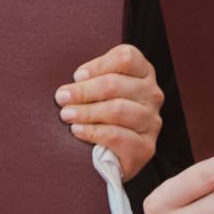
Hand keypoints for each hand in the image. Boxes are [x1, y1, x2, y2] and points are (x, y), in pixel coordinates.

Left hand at [57, 43, 164, 179]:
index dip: (98, 65)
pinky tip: (78, 131)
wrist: (112, 156)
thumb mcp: (98, 90)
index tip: (77, 76)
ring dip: (87, 112)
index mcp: (143, 73)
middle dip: (83, 91)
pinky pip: (117, 136)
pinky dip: (93, 132)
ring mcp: (151, 121)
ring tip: (66, 115)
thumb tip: (70, 85)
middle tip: (61, 98)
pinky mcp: (146, 147)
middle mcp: (152, 94)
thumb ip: (89, 80)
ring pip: (117, 110)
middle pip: (115, 84)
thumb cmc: (101, 114)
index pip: (126, 57)